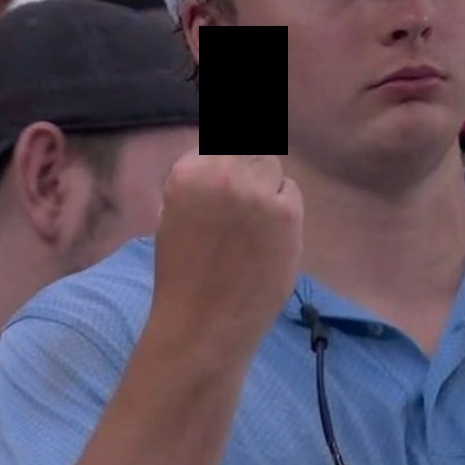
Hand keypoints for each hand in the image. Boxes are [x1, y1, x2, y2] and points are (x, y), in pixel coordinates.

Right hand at [146, 151, 302, 365]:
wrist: (204, 324)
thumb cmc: (182, 276)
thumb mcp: (174, 215)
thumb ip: (198, 184)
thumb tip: (223, 159)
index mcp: (188, 173)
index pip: (217, 140)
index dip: (224, 158)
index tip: (228, 177)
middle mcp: (224, 174)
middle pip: (248, 148)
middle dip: (245, 169)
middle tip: (243, 203)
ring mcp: (258, 192)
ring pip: (271, 166)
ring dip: (265, 185)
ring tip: (254, 221)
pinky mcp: (287, 212)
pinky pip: (290, 191)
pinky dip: (283, 206)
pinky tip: (269, 235)